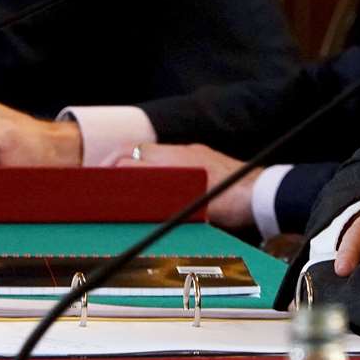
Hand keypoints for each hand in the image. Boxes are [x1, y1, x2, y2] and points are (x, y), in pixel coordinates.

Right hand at [106, 142, 258, 231]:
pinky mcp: (201, 157)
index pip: (131, 159)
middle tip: (100, 178)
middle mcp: (181, 152)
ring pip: (151, 151)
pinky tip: (150, 179)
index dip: (110, 170)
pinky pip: (167, 155)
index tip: (97, 181)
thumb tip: (134, 199)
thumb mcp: (192, 209)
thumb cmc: (231, 202)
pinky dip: (150, 164)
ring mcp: (191, 152)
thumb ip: (161, 203)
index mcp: (174, 162)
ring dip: (132, 161)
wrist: (263, 193)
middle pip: (136, 150)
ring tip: (119, 179)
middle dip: (114, 161)